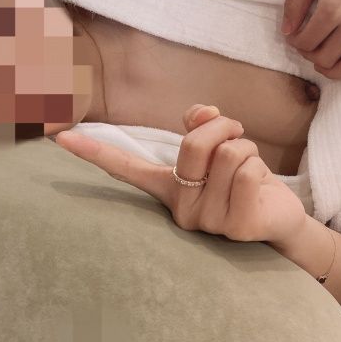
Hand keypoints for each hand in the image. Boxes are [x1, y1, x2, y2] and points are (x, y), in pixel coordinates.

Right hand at [55, 103, 307, 248]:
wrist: (280, 220)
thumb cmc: (245, 181)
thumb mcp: (223, 146)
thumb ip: (205, 124)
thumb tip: (199, 113)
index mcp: (169, 187)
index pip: (126, 168)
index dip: (93, 152)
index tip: (60, 137)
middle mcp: (180, 209)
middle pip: (195, 144)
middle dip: (224, 127)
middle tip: (237, 133)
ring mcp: (206, 222)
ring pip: (230, 153)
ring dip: (248, 148)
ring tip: (250, 168)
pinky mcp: (236, 228)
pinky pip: (247, 172)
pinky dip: (260, 167)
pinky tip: (259, 189)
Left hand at [281, 0, 340, 94]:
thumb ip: (295, 2)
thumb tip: (287, 32)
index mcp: (332, 9)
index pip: (306, 42)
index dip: (295, 42)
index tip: (295, 35)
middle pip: (326, 57)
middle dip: (310, 56)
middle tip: (308, 45)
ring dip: (333, 69)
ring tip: (324, 61)